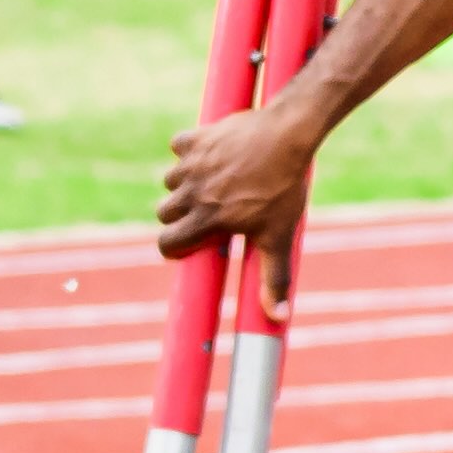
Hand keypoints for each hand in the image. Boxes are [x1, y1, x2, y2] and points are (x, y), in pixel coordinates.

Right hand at [158, 104, 319, 314]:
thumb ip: (274, 278)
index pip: (167, 244)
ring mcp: (191, 163)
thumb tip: (278, 318)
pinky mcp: (195, 138)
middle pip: (164, 212)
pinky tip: (213, 155)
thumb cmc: (285, 187)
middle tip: (211, 211)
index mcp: (207, 218)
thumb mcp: (280, 235)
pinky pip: (178, 147)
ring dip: (185, 184)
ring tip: (216, 182)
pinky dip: (189, 151)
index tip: (193, 243)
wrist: (289, 135)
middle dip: (181, 215)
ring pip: (170, 181)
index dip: (176, 247)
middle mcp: (192, 192)